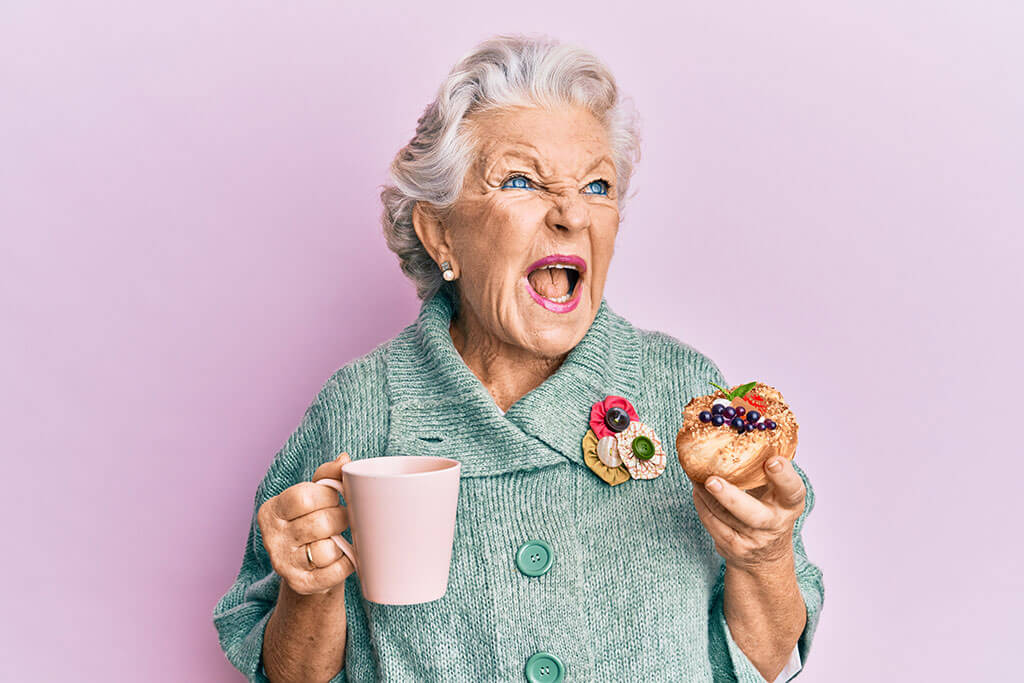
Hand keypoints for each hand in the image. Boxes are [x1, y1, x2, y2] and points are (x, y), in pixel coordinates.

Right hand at [257, 452, 355, 594]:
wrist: (307, 567)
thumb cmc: (312, 522)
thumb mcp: (313, 496)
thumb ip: (327, 475)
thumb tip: (344, 460)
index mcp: (271, 511)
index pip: (304, 496)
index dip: (328, 495)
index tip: (335, 497)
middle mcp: (271, 538)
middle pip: (320, 523)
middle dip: (341, 518)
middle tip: (343, 519)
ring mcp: (283, 564)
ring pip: (326, 550)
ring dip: (341, 543)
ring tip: (339, 539)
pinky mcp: (299, 584)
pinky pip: (334, 572)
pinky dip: (346, 564)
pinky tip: (342, 557)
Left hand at [692, 457, 805, 572]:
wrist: (766, 555)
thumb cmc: (770, 509)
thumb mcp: (778, 491)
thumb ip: (768, 469)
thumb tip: (742, 427)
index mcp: (790, 504)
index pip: (792, 490)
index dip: (783, 476)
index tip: (772, 461)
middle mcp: (773, 523)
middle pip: (752, 514)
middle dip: (731, 497)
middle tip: (712, 481)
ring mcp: (752, 539)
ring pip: (723, 516)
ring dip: (705, 493)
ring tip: (695, 474)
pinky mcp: (732, 546)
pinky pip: (711, 522)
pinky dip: (701, 503)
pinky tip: (697, 489)